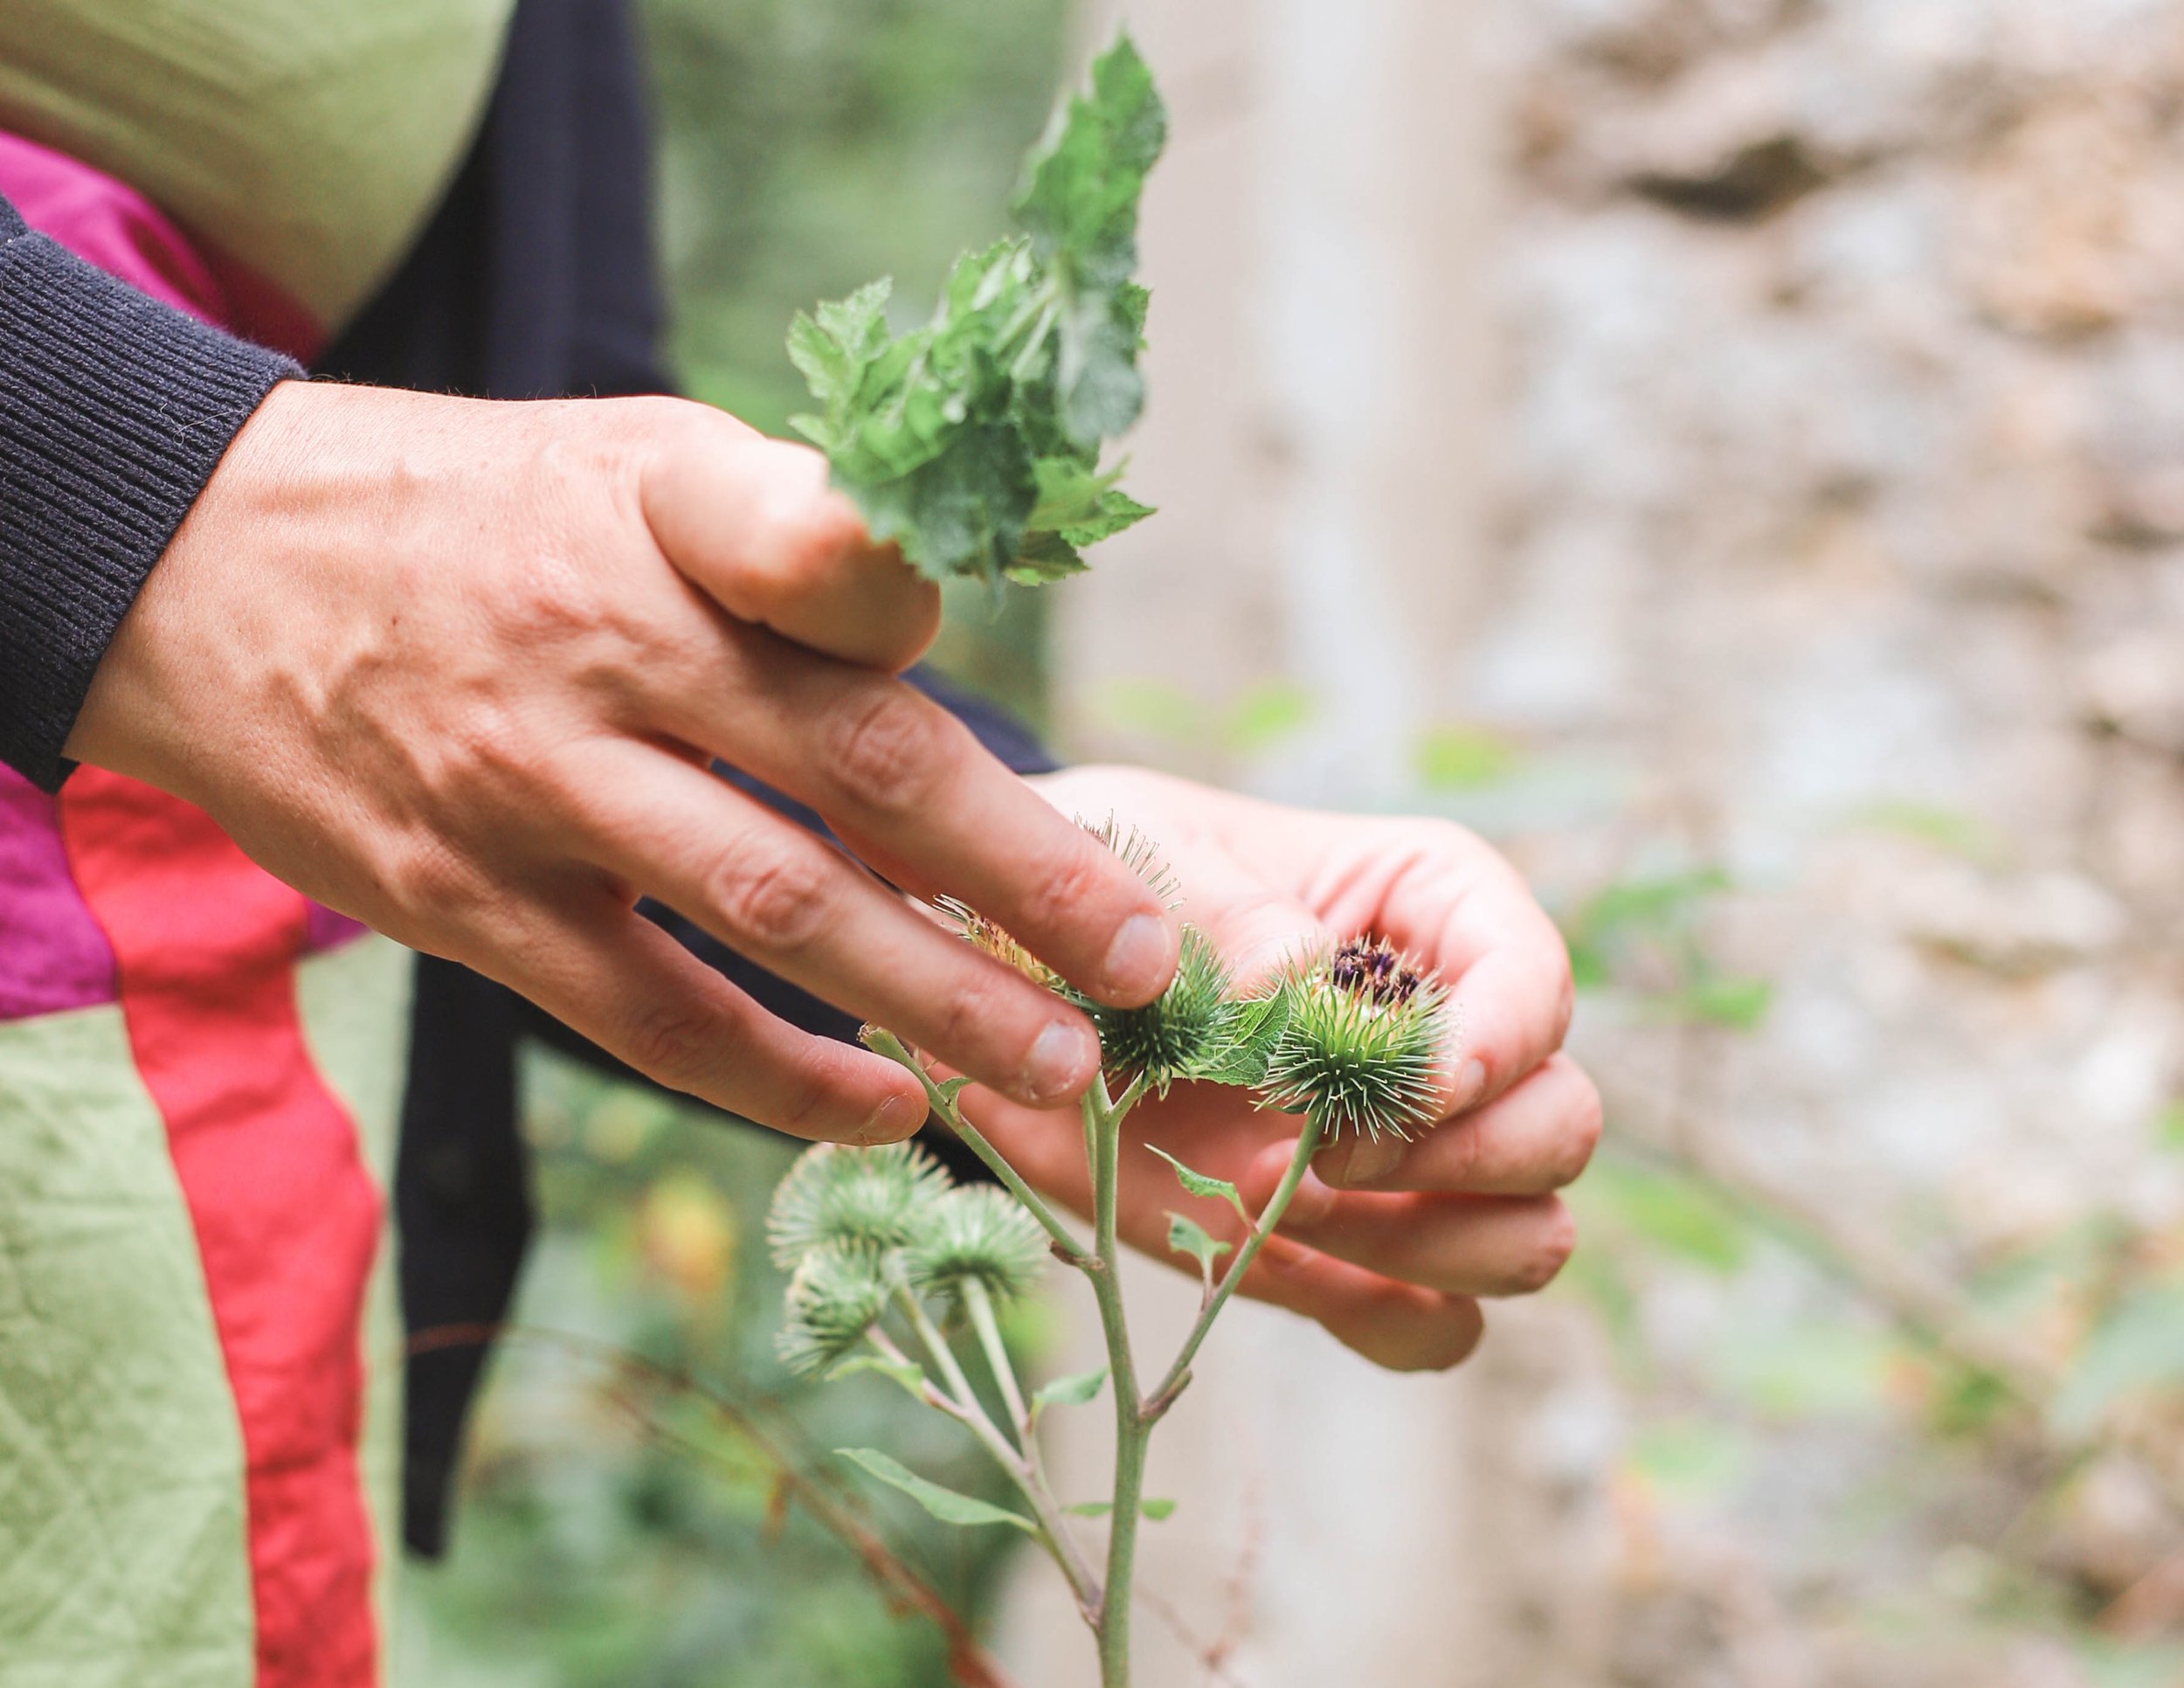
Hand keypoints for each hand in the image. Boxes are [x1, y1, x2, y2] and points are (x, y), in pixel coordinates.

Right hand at [66, 382, 1179, 1139]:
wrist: (203, 567)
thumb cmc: (483, 519)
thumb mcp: (628, 462)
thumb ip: (787, 534)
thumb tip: (946, 615)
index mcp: (662, 513)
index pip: (824, 543)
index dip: (943, 605)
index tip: (1034, 651)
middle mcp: (603, 647)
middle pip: (851, 769)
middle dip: (1022, 878)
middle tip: (1147, 966)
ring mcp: (530, 786)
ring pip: (769, 912)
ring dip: (932, 1003)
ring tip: (1060, 1072)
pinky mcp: (467, 903)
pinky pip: (648, 1014)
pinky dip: (781, 1076)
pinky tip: (888, 1111)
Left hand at [952, 765, 1597, 1370]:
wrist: (1004, 989)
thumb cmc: (1096, 882)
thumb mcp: (1143, 856)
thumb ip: (1226, 909)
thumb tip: (1301, 975)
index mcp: (1428, 910)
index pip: (1536, 983)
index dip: (1499, 1044)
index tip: (1415, 1084)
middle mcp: (1445, 1038)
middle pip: (1562, 1122)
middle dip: (1464, 1155)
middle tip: (1324, 1151)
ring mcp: (1406, 1158)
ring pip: (1531, 1234)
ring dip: (1435, 1242)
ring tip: (1288, 1200)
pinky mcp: (1348, 1251)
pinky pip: (1441, 1329)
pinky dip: (1393, 1319)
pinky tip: (1286, 1259)